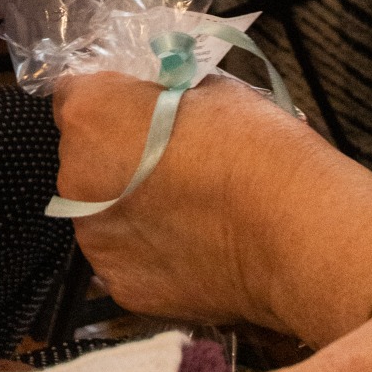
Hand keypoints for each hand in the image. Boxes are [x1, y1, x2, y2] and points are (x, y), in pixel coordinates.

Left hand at [53, 71, 371, 349]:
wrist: (296, 233)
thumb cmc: (257, 146)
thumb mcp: (208, 87)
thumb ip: (164, 91)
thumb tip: (160, 94)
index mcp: (90, 112)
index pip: (75, 91)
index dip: (108, 97)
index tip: (137, 106)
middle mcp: (75, 174)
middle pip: (82, 152)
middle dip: (116, 151)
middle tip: (168, 158)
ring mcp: (95, 237)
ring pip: (99, 208)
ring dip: (127, 202)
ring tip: (185, 208)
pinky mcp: (122, 285)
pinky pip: (124, 255)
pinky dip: (148, 249)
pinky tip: (191, 245)